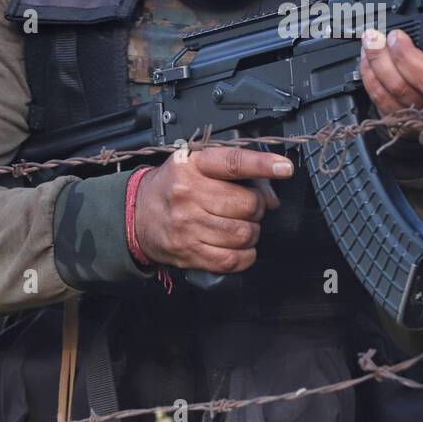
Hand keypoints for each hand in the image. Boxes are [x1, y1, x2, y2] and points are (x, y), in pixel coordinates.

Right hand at [133, 146, 290, 273]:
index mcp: (192, 166)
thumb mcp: (199, 166)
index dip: (262, 164)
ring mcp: (187, 226)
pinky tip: (240, 247)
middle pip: (247, 204)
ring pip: (243, 234)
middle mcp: (188, 194)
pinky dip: (245, 255)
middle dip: (256, 208)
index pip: (233, 162)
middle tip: (248, 208)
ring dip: (252, 232)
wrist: (138, 214)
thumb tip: (271, 198)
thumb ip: (237, 174)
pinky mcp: (189, 253)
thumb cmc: (174, 186)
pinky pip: (232, 260)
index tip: (285, 167)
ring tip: (241, 226)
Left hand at [359, 28, 422, 116]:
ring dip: (372, 66)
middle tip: (374, 37)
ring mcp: (410, 118)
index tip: (397, 36)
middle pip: (398, 84)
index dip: (404, 54)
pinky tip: (367, 66)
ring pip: (385, 93)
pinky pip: (379, 102)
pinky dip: (370, 82)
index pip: (422, 75)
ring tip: (367, 45)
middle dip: (381, 57)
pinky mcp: (398, 122)